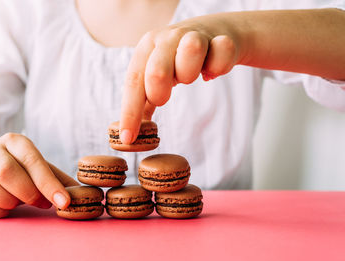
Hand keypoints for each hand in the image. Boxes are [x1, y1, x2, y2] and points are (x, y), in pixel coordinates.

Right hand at [0, 133, 78, 217]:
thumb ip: (61, 180)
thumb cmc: (24, 169)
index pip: (33, 161)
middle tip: (43, 203)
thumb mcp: (42, 168)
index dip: (49, 184)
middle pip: (6, 172)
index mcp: (15, 141)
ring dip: (13, 201)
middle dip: (30, 193)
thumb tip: (83, 194)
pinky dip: (2, 211)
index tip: (64, 202)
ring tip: (23, 200)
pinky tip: (9, 204)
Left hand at [119, 15, 242, 143]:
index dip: (130, 112)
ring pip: (191, 51)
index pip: (133, 82)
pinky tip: (212, 69)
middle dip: (159, 93)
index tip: (128, 138)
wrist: (214, 32)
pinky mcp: (220, 37)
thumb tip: (130, 135)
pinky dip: (218, 66)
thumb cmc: (178, 60)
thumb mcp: (158, 77)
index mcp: (146, 48)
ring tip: (193, 75)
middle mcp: (167, 38)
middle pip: (157, 71)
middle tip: (164, 99)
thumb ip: (144, 102)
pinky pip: (222, 52)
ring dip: (191, 73)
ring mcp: (194, 34)